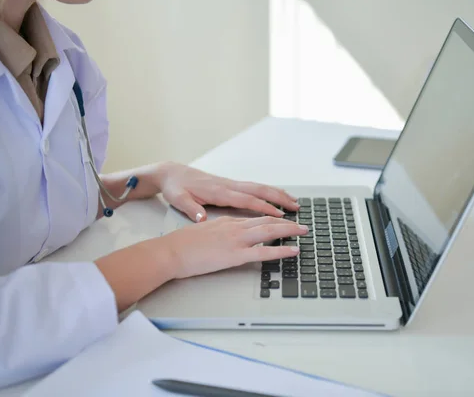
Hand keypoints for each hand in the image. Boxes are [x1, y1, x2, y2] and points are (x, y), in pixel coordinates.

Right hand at [151, 216, 307, 278]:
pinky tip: (293, 251)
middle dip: (287, 222)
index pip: (255, 217)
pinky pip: (264, 252)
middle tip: (302, 225)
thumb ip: (217, 232)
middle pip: (267, 221)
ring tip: (304, 232)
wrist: (170, 251)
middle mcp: (234, 226)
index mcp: (226, 221)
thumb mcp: (202, 232)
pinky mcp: (234, 254)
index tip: (284, 220)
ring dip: (290, 231)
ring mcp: (236, 240)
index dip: (272, 218)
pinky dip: (281, 250)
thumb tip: (224, 238)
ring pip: (270, 231)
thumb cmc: (181, 245)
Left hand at [154, 162, 299, 221]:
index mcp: (219, 192)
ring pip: (259, 187)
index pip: (247, 200)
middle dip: (279, 198)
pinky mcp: (230, 185)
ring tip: (294, 202)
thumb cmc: (175, 187)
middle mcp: (228, 186)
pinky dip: (268, 191)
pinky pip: (254, 188)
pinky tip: (276, 197)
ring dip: (278, 194)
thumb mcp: (178, 199)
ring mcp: (230, 184)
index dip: (264, 207)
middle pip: (260, 190)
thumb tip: (201, 217)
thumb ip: (190, 209)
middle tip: (296, 207)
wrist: (172, 173)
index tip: (280, 215)